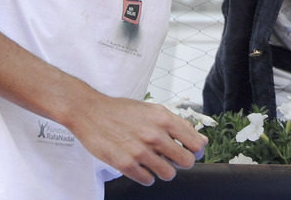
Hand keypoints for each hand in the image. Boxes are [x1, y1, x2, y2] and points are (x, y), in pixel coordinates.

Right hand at [69, 95, 206, 185]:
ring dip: (163, 170)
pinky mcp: (126, 164)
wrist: (90, 112)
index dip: (197, 151)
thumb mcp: (152, 110)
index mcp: (164, 118)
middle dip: (181, 162)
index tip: (191, 152)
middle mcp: (154, 135)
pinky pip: (148, 180)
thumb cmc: (120, 110)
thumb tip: (200, 140)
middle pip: (186, 162)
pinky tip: (139, 165)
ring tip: (152, 161)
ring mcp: (140, 151)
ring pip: (168, 174)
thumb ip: (176, 125)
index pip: (196, 144)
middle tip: (171, 158)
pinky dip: (146, 175)